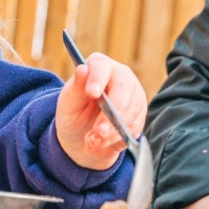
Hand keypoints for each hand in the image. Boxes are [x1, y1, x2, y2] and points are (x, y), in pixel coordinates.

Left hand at [54, 53, 146, 170]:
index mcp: (99, 67)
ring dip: (111, 131)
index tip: (92, 93)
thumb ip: (75, 88)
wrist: (83, 135)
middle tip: (97, 131)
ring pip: (131, 111)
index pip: (101, 67)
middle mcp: (120, 76)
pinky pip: (134, 126)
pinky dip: (116, 138)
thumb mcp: (67, 102)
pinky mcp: (140, 114)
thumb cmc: (74, 113)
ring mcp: (134, 94)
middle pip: (123, 89)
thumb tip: (82, 69)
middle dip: (111, 113)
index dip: (97, 79)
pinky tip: (103, 142)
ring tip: (92, 141)